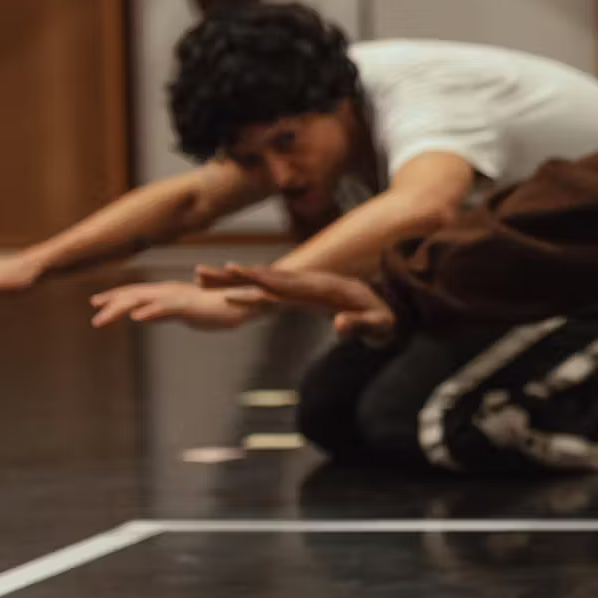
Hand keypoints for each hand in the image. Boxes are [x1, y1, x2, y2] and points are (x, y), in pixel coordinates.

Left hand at [89, 281, 259, 329]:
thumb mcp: (186, 312)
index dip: (115, 296)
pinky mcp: (189, 305)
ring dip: (119, 309)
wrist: (248, 301)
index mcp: (169, 292)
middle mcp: (170, 290)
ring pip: (142, 300)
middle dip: (111, 304)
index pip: (136, 293)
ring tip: (100, 320)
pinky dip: (149, 311)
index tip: (95, 303)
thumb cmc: (221, 307)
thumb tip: (145, 315)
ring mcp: (178, 297)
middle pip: (134, 295)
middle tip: (93, 317)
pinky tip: (135, 318)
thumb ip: (165, 312)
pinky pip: (165, 308)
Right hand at [197, 263, 396, 341]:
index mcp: (326, 289)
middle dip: (240, 275)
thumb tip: (337, 326)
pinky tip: (230, 287)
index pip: (290, 286)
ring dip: (238, 277)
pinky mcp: (304, 292)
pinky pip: (271, 287)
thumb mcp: (379, 326)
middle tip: (207, 271)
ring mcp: (307, 286)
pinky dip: (250, 285)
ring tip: (205, 274)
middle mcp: (312, 283)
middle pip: (271, 277)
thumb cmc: (386, 320)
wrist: (392, 307)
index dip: (264, 282)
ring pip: (267, 279)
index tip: (240, 278)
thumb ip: (360, 326)